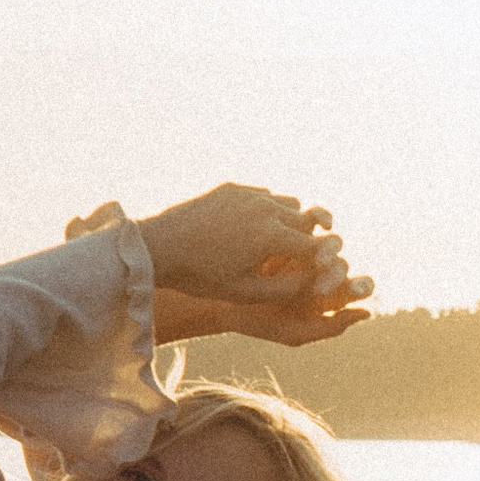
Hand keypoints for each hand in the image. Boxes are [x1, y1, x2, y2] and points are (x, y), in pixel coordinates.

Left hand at [133, 182, 373, 350]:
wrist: (159, 247)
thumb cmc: (201, 276)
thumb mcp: (245, 292)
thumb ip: (285, 288)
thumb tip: (313, 282)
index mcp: (271, 235)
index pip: (314, 246)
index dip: (320, 261)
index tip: (319, 272)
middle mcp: (265, 208)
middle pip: (306, 221)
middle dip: (307, 240)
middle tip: (302, 258)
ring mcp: (248, 194)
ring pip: (288, 203)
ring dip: (290, 221)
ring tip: (279, 242)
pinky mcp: (232, 188)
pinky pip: (264, 195)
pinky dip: (268, 210)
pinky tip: (254, 228)